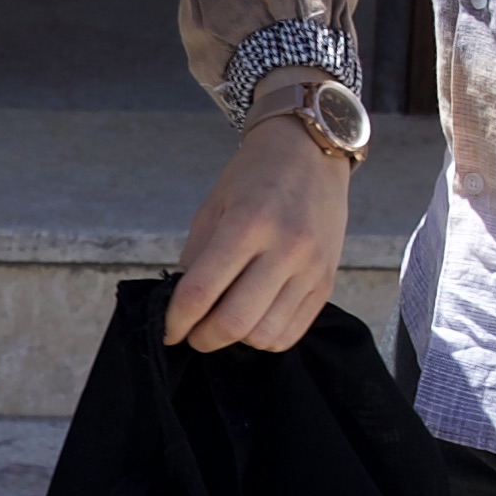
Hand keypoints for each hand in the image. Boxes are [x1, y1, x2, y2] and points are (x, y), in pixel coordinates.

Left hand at [161, 111, 351, 353]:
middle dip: (202, 338)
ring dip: (235, 341)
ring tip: (224, 321)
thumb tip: (181, 308)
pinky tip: (252, 320)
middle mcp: (285, 248)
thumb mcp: (213, 207)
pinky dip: (263, 338)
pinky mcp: (326, 283)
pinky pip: (290, 334)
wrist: (311, 154)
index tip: (169, 329)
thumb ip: (196, 258)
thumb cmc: (254, 178)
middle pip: (234, 323)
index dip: (176, 321)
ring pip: (263, 336)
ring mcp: (311, 269)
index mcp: (248, 223)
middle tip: (193, 332)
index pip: (200, 292)